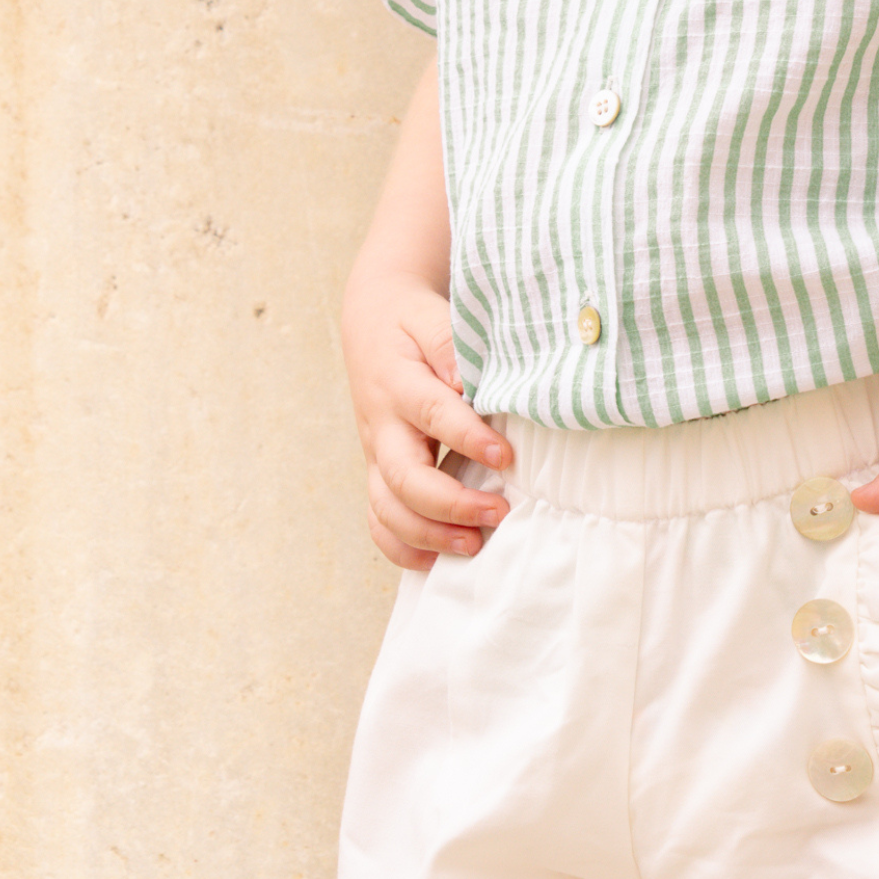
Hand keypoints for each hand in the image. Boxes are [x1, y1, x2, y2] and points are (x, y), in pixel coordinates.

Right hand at [340, 262, 512, 570]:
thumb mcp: (431, 316)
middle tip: (499, 512)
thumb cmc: (412, 320)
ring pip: (387, 508)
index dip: (468, 439)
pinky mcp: (378, 471)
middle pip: (404, 477)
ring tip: (475, 544)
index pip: (433, 414)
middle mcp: (382, 426)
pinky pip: (379, 520)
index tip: (506, 457)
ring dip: (429, 534)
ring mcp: (376, 453)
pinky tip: (438, 561)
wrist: (373, 319)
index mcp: (399, 383)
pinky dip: (403, 548)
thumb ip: (450, 346)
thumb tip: (469, 382)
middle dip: (450, 504)